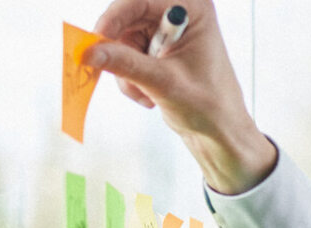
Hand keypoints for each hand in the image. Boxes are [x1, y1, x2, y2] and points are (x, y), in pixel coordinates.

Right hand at [85, 0, 278, 194]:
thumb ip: (126, 64)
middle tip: (114, 72)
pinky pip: (127, 55)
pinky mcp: (158, 49)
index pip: (141, 1)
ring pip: (123, 41)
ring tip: (146, 93)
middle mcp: (181, 15)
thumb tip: (91, 51)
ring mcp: (168, 32)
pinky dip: (130, 77)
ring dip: (126, 70)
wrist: (219, 131)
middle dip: (121, 52)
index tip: (95, 40)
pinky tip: (149, 94)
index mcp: (194, 10)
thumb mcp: (164, 82)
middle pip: (127, 19)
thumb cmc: (209, 106)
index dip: (114, 18)